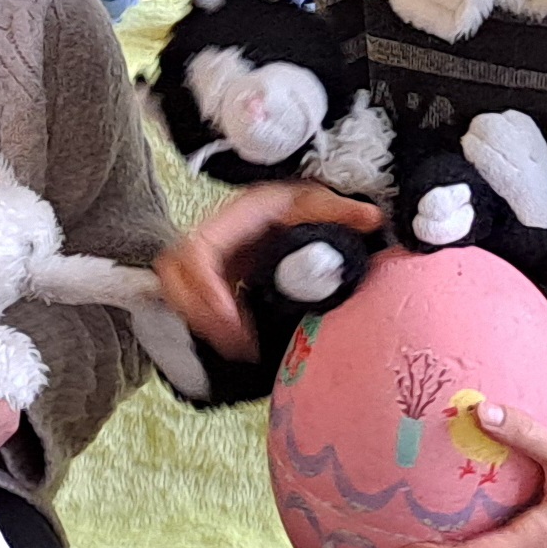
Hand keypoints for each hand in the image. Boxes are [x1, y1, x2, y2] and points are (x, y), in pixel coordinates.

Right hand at [154, 182, 383, 361]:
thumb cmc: (299, 200)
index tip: (234, 323)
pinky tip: (241, 345)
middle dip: (198, 314)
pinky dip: (211, 326)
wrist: (291, 203)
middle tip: (236, 343)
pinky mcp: (214, 279)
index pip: (198, 253)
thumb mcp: (317, 199)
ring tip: (241, 349)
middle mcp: (212, 238)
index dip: (207, 290)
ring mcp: (210, 260)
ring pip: (178, 292)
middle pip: (174, 277)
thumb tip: (371, 219)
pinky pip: (195, 304)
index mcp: (233, 218)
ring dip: (202, 323)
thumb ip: (340, 210)